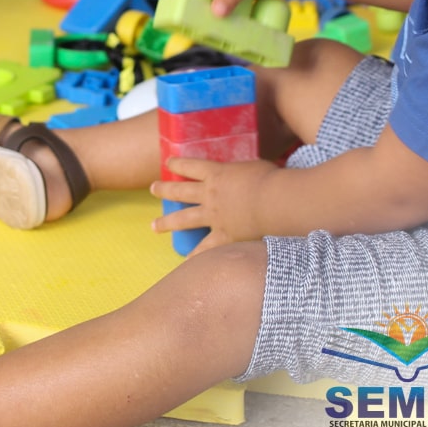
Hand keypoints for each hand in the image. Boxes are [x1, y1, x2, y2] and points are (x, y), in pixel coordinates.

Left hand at [152, 158, 278, 251]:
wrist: (274, 202)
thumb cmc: (270, 179)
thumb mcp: (254, 167)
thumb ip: (246, 173)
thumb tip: (251, 175)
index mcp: (217, 174)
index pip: (191, 166)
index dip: (178, 164)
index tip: (168, 163)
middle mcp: (210, 195)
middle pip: (181, 191)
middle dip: (165, 190)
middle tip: (152, 189)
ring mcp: (214, 217)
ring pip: (184, 219)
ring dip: (166, 222)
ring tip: (154, 226)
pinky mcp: (224, 236)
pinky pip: (205, 248)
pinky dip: (195, 256)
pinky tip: (185, 263)